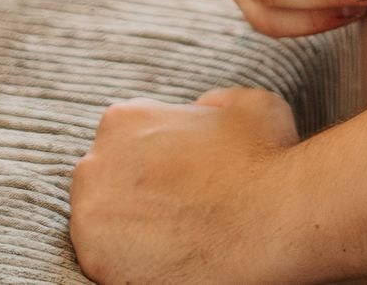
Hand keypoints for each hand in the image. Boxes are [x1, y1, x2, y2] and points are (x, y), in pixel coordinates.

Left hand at [69, 88, 297, 284]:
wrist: (276, 220)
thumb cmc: (266, 159)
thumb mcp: (246, 103)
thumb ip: (211, 102)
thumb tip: (201, 111)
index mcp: (123, 120)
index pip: (123, 140)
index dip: (156, 160)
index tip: (181, 176)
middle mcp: (94, 165)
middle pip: (105, 183)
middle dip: (136, 194)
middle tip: (180, 208)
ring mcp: (90, 218)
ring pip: (102, 225)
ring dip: (131, 230)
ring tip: (177, 236)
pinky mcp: (97, 264)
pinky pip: (108, 264)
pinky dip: (134, 265)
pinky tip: (172, 259)